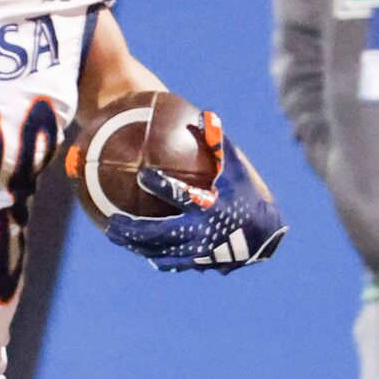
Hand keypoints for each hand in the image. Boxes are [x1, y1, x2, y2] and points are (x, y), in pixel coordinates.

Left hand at [103, 115, 286, 273]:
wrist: (265, 236)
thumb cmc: (249, 197)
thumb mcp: (237, 170)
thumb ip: (219, 144)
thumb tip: (204, 115)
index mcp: (209, 207)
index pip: (182, 195)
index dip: (161, 185)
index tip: (143, 175)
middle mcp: (201, 232)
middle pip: (159, 233)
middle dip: (133, 229)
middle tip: (113, 221)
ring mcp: (198, 251)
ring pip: (160, 251)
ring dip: (135, 244)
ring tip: (113, 235)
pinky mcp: (200, 263)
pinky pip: (172, 261)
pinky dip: (155, 255)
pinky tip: (140, 250)